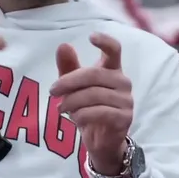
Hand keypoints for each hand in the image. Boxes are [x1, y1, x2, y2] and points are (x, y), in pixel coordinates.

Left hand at [51, 33, 132, 174]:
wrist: (101, 141)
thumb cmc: (89, 109)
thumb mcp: (74, 88)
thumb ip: (69, 68)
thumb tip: (63, 45)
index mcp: (113, 70)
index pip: (115, 50)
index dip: (105, 41)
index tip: (91, 36)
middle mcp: (123, 82)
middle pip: (94, 74)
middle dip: (69, 82)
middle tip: (52, 91)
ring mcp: (126, 100)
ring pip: (94, 95)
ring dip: (72, 101)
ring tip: (61, 108)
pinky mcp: (124, 118)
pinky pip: (100, 112)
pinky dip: (82, 115)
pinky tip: (75, 118)